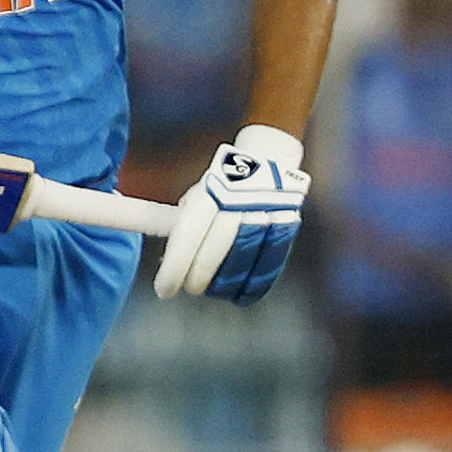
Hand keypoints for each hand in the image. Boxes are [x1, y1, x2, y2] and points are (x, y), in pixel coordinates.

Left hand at [154, 125, 308, 303]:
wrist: (269, 156)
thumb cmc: (225, 183)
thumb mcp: (199, 194)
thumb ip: (184, 225)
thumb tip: (166, 263)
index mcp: (210, 191)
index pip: (188, 236)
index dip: (174, 268)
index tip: (164, 289)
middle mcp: (238, 200)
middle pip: (215, 251)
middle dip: (198, 278)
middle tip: (190, 289)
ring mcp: (266, 210)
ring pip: (243, 259)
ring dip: (225, 284)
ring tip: (213, 291)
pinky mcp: (288, 222)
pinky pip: (271, 261)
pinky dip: (255, 284)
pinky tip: (242, 295)